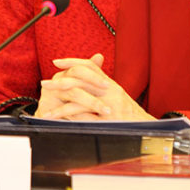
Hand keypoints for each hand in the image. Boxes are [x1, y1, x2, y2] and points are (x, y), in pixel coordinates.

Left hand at [35, 53, 154, 121]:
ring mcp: (108, 103)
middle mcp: (109, 89)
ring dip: (60, 103)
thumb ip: (100, 88)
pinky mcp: (106, 118)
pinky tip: (59, 119)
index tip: (57, 62)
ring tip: (47, 109)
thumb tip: (84, 83)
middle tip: (44, 84)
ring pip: (79, 97)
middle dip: (59, 81)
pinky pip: (84, 115)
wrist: (145, 128)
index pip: (89, 66)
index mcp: (109, 83)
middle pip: (80, 78)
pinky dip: (69, 116)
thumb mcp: (116, 97)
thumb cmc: (129, 115)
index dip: (72, 61)